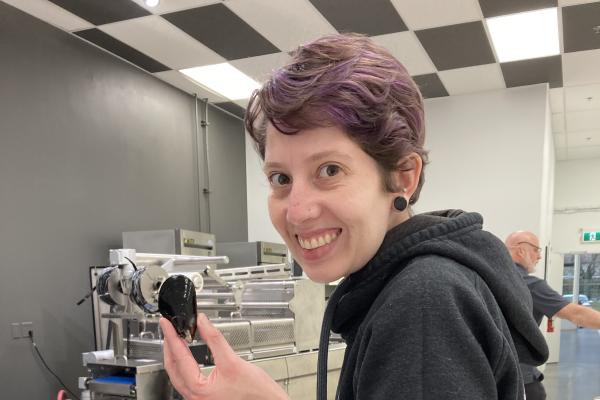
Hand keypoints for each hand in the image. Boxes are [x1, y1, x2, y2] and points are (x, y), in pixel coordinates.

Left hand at [160, 314, 289, 399]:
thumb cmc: (255, 392)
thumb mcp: (233, 360)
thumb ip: (215, 339)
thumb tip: (203, 322)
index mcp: (199, 389)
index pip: (179, 357)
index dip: (171, 337)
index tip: (166, 324)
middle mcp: (195, 397)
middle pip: (173, 368)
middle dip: (169, 346)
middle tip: (168, 328)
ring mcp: (199, 398)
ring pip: (178, 375)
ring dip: (175, 356)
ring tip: (175, 339)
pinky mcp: (206, 397)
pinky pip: (187, 380)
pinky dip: (184, 365)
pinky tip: (187, 355)